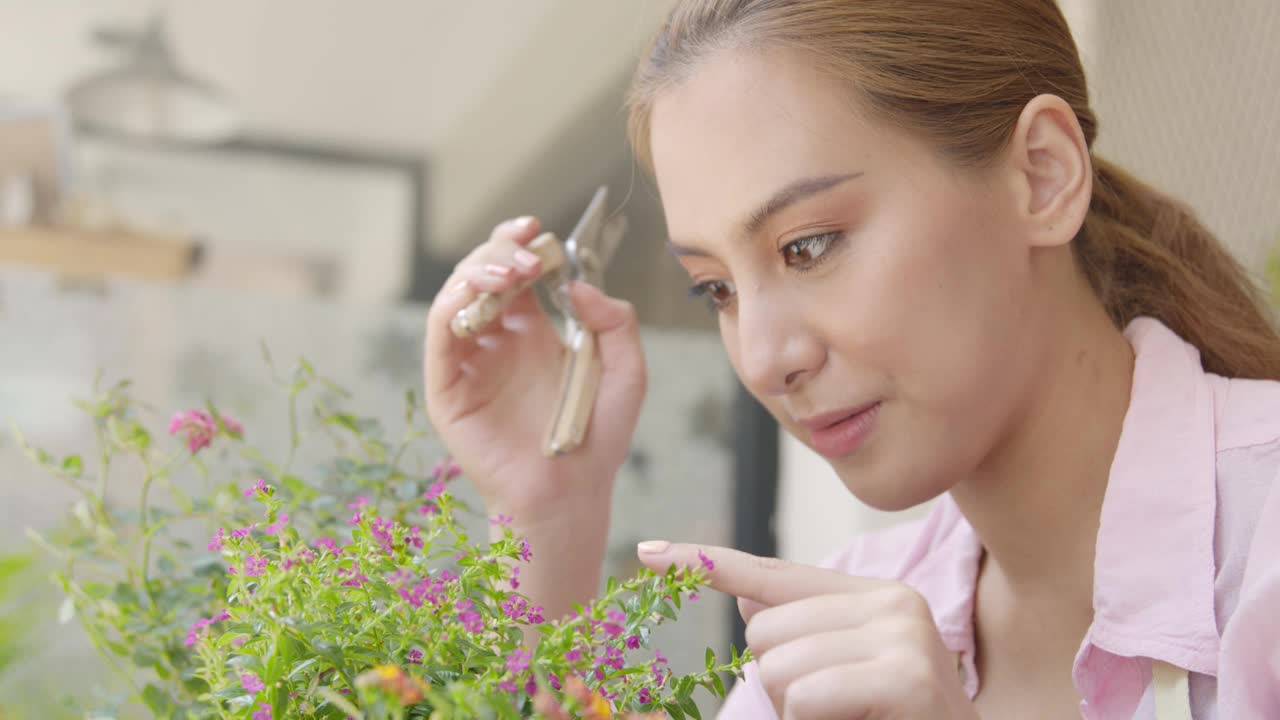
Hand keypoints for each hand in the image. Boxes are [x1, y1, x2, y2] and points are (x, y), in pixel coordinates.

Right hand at [423, 216, 646, 519]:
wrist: (572, 493)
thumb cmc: (597, 438)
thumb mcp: (627, 371)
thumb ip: (616, 323)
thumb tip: (578, 285)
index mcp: (534, 333)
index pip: (516, 272)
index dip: (521, 244)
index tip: (538, 230)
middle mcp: (498, 342)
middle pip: (484, 276)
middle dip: (501, 252)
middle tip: (529, 253)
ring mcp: (470, 363)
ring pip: (457, 297)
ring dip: (479, 272)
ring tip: (512, 271)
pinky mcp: (448, 387)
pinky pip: (441, 334)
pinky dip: (454, 304)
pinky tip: (482, 294)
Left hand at [636, 542, 976, 719]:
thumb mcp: (841, 674)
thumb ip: (799, 632)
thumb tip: (743, 596)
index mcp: (872, 595)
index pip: (772, 574)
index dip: (704, 564)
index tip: (646, 552)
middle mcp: (892, 601)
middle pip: (763, 631)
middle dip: (780, 683)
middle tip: (837, 707)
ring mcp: (904, 634)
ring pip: (779, 668)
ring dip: (799, 712)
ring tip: (851, 717)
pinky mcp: (909, 676)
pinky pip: (808, 697)